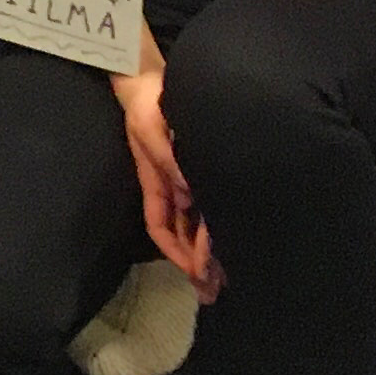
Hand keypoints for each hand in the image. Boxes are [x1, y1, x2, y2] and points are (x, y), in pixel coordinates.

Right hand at [115, 60, 220, 295]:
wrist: (151, 82)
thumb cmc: (148, 106)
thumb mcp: (153, 131)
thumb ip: (170, 162)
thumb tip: (191, 194)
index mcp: (156, 184)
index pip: (161, 228)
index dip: (177, 253)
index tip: (195, 272)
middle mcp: (173, 189)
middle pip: (182, 235)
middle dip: (196, 264)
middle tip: (214, 291)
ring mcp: (186, 183)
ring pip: (195, 227)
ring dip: (206, 253)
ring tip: (224, 280)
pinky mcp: (197, 172)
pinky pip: (205, 208)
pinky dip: (213, 229)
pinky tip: (227, 244)